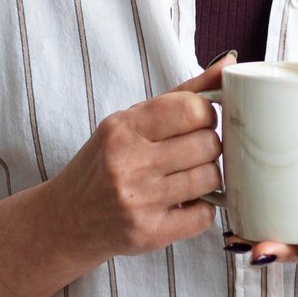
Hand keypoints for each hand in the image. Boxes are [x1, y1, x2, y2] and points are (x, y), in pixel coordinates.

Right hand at [44, 53, 230, 262]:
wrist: (68, 219)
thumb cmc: (105, 162)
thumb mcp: (131, 121)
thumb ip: (182, 94)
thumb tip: (229, 63)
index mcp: (124, 128)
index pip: (192, 109)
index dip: (206, 115)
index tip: (198, 122)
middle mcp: (129, 162)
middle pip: (208, 143)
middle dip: (208, 146)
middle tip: (193, 152)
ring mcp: (138, 200)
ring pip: (211, 178)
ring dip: (207, 177)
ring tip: (188, 176)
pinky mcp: (149, 233)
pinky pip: (204, 216)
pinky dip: (201, 209)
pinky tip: (183, 203)